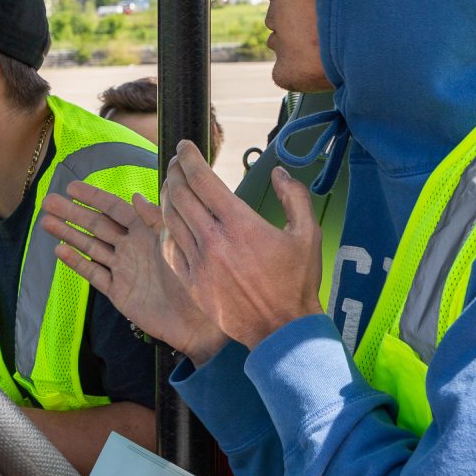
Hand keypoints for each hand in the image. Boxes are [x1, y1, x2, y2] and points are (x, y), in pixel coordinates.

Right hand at [40, 182, 228, 362]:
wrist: (199, 322)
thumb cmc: (195, 278)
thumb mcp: (175, 242)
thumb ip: (154, 220)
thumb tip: (134, 196)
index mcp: (146, 231)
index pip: (114, 208)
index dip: (92, 197)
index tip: (70, 187)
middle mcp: (132, 247)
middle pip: (96, 225)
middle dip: (72, 213)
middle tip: (47, 201)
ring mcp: (123, 269)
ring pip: (90, 247)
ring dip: (68, 234)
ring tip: (45, 222)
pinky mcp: (119, 291)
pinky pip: (94, 274)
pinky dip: (77, 263)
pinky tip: (59, 251)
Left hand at [160, 140, 322, 349]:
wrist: (281, 329)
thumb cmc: (297, 283)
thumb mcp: (308, 234)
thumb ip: (295, 197)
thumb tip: (279, 172)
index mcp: (240, 223)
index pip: (201, 179)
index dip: (188, 157)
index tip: (184, 146)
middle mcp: (214, 240)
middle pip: (179, 194)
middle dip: (174, 171)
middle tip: (176, 161)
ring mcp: (199, 263)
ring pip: (170, 218)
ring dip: (167, 196)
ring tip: (171, 185)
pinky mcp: (192, 282)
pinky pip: (170, 247)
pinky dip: (167, 228)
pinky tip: (172, 220)